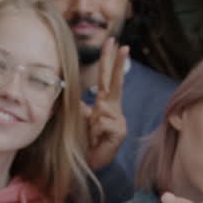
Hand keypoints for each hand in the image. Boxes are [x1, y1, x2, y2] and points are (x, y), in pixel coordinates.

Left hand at [83, 38, 128, 169]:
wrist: (92, 161)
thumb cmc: (87, 140)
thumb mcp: (82, 120)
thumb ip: (83, 107)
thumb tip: (80, 97)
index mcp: (105, 103)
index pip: (106, 77)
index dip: (108, 60)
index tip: (112, 42)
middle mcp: (113, 108)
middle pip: (115, 82)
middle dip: (117, 63)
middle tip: (122, 44)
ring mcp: (118, 119)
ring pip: (101, 110)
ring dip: (92, 124)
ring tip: (93, 135)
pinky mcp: (119, 130)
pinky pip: (102, 123)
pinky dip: (96, 131)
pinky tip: (99, 139)